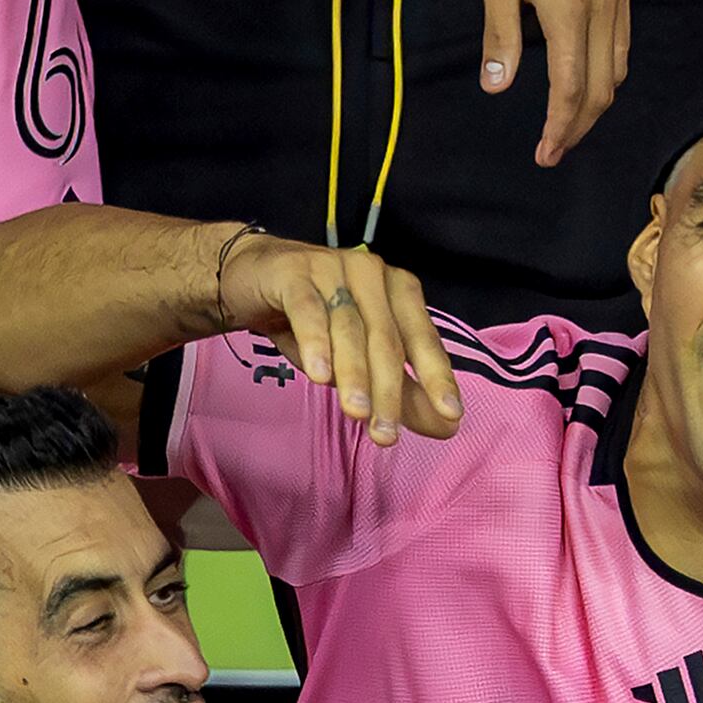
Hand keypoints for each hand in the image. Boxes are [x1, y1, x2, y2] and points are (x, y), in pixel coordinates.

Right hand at [216, 232, 458, 445]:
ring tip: (357, 413)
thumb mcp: (359, 361)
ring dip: (354, 374)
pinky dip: (315, 343)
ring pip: (349, 327)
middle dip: (388, 391)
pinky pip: (308, 310)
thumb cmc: (314, 322)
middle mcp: (372, 274)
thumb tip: (447, 428)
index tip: (451, 415)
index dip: (437, 377)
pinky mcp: (294, 272)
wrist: (251, 279)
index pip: (423, 338)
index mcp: (398, 290)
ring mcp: (333, 267)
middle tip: (386, 435)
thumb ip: (402, 392)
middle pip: (386, 339)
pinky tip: (319, 375)